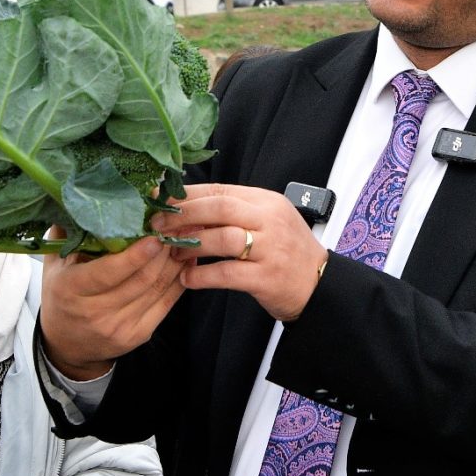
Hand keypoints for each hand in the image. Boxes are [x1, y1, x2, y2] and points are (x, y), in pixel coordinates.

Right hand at [39, 236, 184, 378]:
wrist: (67, 344)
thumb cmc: (61, 295)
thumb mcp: (55, 264)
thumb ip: (69, 232)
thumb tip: (86, 194)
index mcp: (71, 290)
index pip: (108, 273)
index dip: (135, 255)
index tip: (154, 234)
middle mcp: (95, 312)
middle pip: (140, 279)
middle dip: (163, 250)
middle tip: (178, 224)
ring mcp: (119, 327)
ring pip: (157, 289)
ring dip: (175, 261)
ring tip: (186, 236)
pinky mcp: (138, 335)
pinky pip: (166, 304)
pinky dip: (179, 280)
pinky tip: (187, 260)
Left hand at [164, 183, 326, 321]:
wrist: (318, 285)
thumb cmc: (285, 252)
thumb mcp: (266, 221)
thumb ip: (233, 213)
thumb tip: (186, 209)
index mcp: (266, 201)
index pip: (221, 190)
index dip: (187, 194)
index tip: (160, 198)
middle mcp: (270, 220)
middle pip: (220, 208)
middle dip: (184, 214)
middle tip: (158, 224)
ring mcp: (271, 249)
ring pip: (223, 238)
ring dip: (191, 244)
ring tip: (172, 252)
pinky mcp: (267, 277)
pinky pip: (227, 273)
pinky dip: (202, 275)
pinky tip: (187, 278)